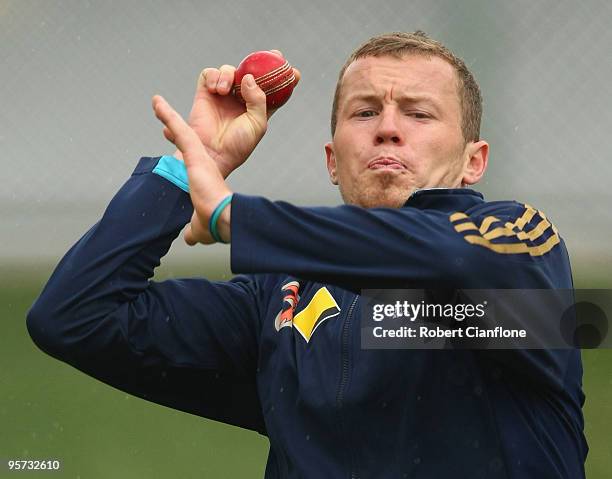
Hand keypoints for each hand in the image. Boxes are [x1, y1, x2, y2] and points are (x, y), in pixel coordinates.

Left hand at [154, 95, 231, 244]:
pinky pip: (179, 128)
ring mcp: (199, 156)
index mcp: (204, 178)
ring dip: (167, 114)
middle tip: (162, 111)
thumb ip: (194, 230)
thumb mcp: (200, 226)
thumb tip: (189, 239)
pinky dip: (167, 114)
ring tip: (156, 102)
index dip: (182, 150)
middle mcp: (203, 163)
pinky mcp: (195, 153)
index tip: (173, 140)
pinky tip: (157, 102)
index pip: (190, 159)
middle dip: (174, 124)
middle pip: (186, 138)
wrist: (222, 217)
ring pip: (181, 128)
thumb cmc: (215, 223)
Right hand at [169, 50, 300, 177]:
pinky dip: (214, 76)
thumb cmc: (237, 145)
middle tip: (275, 55)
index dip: (283, 80)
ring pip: (230, 70)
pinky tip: (217, 89)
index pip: (272, 90)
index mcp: (256, 109)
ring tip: (227, 90)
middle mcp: (240, 99)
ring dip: (230, 74)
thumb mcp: (257, 124)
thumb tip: (248, 77)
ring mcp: (222, 95)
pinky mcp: (205, 93)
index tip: (295, 73)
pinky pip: (210, 74)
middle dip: (264, 62)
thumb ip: (258, 99)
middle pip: (253, 73)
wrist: (212, 154)